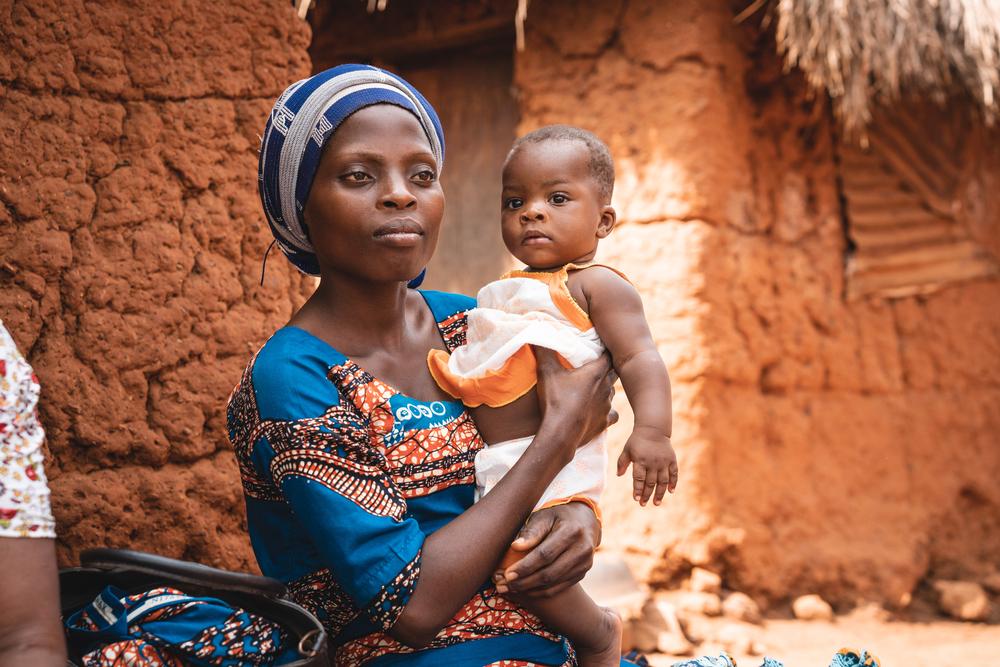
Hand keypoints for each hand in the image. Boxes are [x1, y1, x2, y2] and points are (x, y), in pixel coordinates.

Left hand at [494, 501, 600, 597]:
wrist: (585, 520)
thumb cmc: (557, 516)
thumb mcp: (544, 516)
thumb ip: (531, 532)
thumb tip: (515, 547)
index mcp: (571, 531)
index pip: (545, 554)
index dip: (525, 567)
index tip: (507, 574)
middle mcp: (582, 549)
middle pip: (549, 573)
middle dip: (524, 582)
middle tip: (503, 585)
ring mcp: (585, 563)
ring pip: (554, 584)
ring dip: (530, 590)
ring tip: (510, 589)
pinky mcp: (583, 572)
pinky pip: (560, 588)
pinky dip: (541, 592)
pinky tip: (525, 591)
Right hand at [533, 347, 617, 462]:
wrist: (561, 433)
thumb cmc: (556, 401)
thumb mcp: (547, 372)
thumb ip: (544, 351)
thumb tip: (537, 332)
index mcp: (596, 373)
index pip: (608, 355)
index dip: (605, 351)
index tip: (602, 347)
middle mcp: (606, 388)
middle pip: (614, 373)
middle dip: (608, 368)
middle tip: (599, 366)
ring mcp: (607, 406)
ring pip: (612, 393)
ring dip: (606, 389)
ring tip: (596, 388)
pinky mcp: (605, 422)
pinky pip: (612, 414)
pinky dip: (607, 412)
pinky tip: (601, 412)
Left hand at [617, 425, 677, 505]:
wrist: (653, 429)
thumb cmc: (637, 441)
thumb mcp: (627, 450)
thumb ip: (622, 462)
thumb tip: (618, 475)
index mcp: (640, 460)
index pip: (639, 479)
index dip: (638, 490)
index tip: (636, 499)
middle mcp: (652, 462)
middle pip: (650, 483)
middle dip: (647, 495)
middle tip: (643, 504)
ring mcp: (663, 462)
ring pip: (662, 481)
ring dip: (660, 493)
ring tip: (656, 503)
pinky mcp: (672, 460)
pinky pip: (674, 474)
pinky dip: (673, 483)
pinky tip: (671, 491)